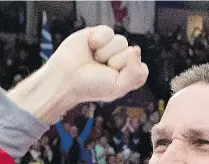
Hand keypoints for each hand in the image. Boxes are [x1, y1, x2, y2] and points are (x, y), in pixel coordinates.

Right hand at [8, 26, 147, 123]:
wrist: (66, 78)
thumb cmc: (90, 86)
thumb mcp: (117, 88)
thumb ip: (136, 74)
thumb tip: (136, 49)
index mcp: (126, 75)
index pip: (142, 68)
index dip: (130, 73)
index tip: (114, 80)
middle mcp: (120, 60)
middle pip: (132, 53)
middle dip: (116, 63)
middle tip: (101, 70)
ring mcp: (110, 47)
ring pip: (121, 41)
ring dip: (106, 53)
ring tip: (94, 59)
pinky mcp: (98, 35)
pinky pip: (108, 32)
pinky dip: (98, 41)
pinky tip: (90, 48)